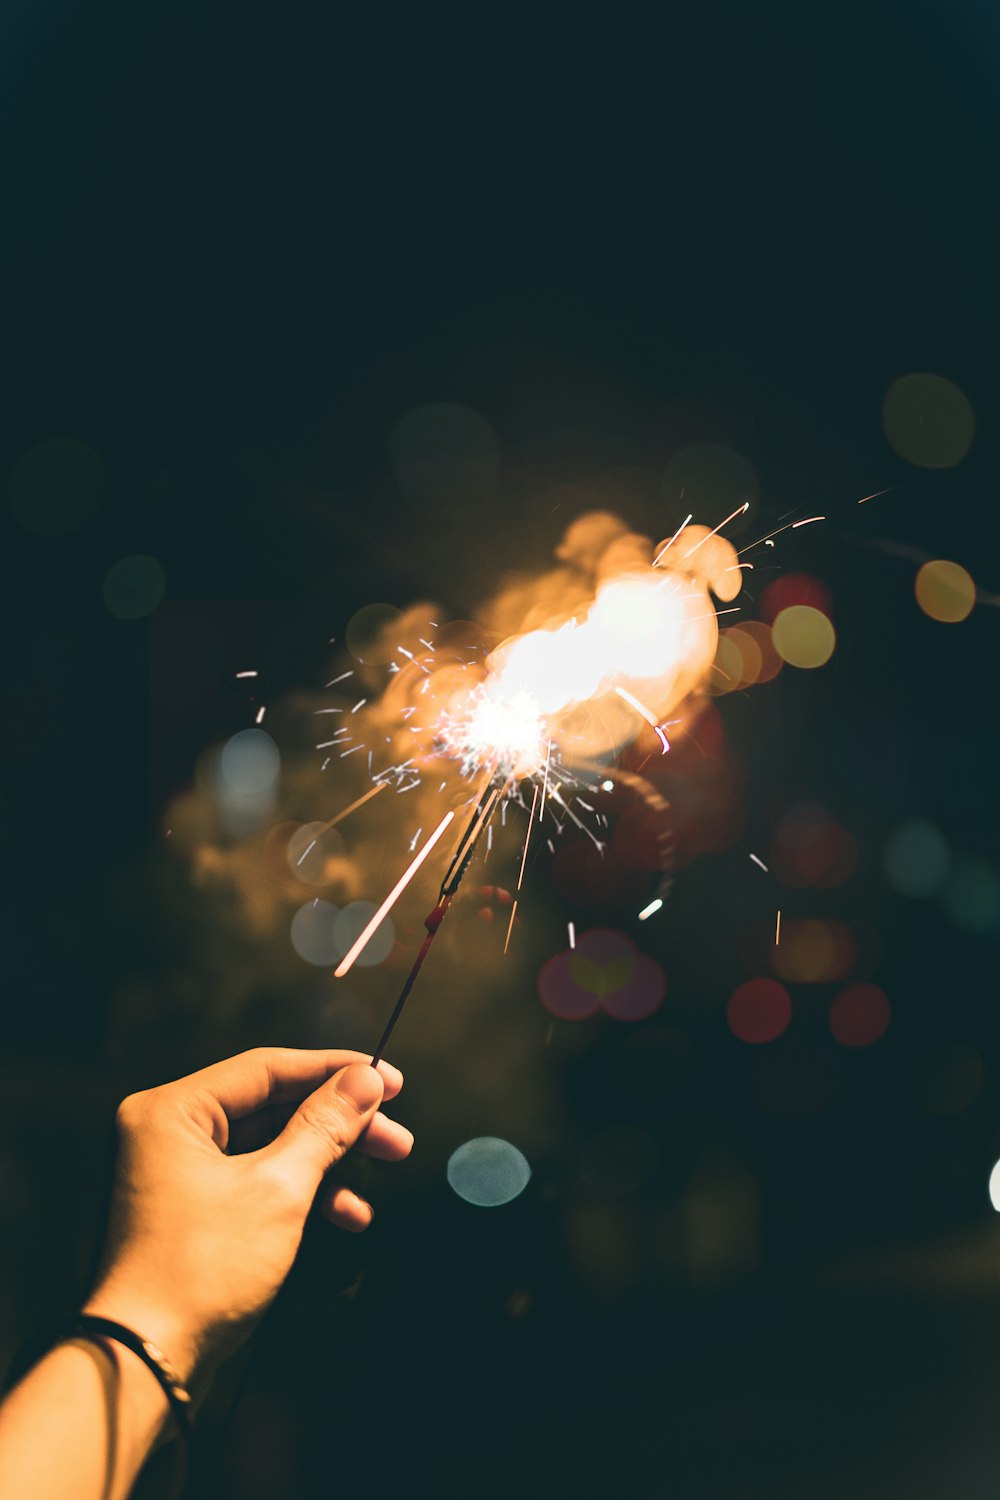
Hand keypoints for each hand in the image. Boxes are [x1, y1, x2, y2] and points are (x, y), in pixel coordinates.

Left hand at [82, 1048, 411, 1384]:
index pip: (268, 1068)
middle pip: (273, 1106)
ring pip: (270, 1145)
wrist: (148, 1364)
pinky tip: (346, 1214)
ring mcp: (178, 1172)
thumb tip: (365, 1081)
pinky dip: (302, 1191)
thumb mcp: (278, 1189)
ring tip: (384, 1172)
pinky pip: (256, 1179)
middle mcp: (169, 1131)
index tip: (390, 1080)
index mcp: (173, 1110)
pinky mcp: (192, 1209)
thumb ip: (324, 1126)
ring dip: (328, 1160)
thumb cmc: (200, 1271)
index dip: (335, 1071)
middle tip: (396, 1137)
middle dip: (339, 1123)